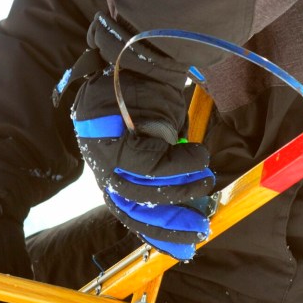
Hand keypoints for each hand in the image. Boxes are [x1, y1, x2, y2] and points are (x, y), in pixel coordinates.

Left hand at [72, 69, 214, 259]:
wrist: (146, 55)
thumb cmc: (155, 98)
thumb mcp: (162, 141)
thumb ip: (168, 174)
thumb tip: (194, 208)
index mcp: (109, 168)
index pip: (127, 211)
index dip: (156, 232)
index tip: (184, 247)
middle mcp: (98, 161)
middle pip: (128, 206)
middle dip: (167, 220)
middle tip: (200, 225)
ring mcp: (98, 148)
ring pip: (137, 188)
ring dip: (178, 190)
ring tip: (205, 179)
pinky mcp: (107, 131)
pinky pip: (144, 161)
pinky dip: (176, 165)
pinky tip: (198, 158)